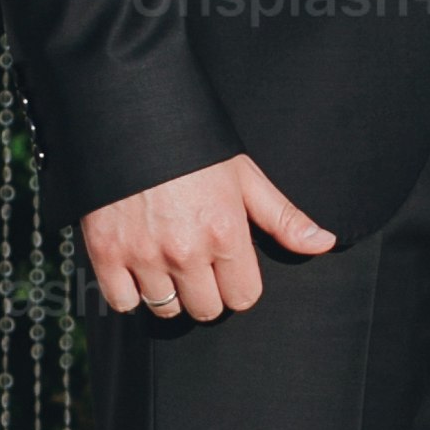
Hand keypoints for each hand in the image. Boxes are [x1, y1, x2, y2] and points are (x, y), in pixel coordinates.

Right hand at [81, 155, 332, 323]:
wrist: (130, 119)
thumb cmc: (191, 147)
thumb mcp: (244, 176)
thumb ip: (283, 217)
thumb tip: (323, 243)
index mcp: (225, 233)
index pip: (244, 298)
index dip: (238, 283)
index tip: (228, 266)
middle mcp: (186, 251)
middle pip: (207, 309)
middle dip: (206, 292)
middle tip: (198, 263)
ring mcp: (143, 255)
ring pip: (166, 309)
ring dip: (170, 293)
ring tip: (168, 262)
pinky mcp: (106, 254)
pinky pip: (124, 303)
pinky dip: (131, 293)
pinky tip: (139, 268)